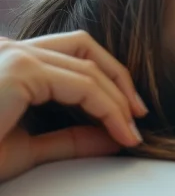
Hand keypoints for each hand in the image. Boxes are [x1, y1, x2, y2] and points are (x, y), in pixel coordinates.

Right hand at [0, 31, 147, 182]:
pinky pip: (83, 84)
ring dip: (118, 97)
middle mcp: (8, 49)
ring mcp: (12, 54)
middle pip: (84, 47)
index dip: (105, 81)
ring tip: (133, 130)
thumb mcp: (28, 147)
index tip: (128, 116)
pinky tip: (122, 131)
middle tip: (139, 116)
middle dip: (119, 80)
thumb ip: (70, 137)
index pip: (69, 54)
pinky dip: (110, 107)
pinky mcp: (18, 70)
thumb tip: (116, 135)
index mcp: (6, 61)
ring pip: (88, 65)